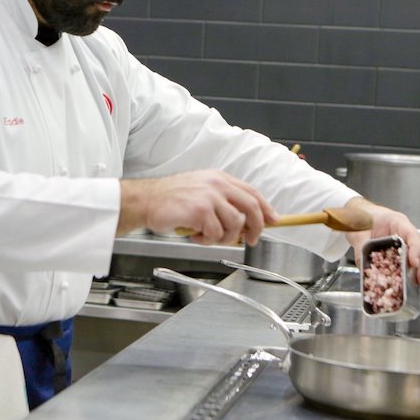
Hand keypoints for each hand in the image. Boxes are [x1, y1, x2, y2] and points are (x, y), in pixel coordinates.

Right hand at [119, 169, 278, 246]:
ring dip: (223, 237)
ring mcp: (209, 197)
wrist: (146, 200)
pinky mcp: (200, 210)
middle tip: (249, 240)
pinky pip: (216, 233)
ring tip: (207, 236)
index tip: (273, 220)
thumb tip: (246, 218)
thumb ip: (223, 200)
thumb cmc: (170, 199)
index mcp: (219, 178)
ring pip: (234, 225)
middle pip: (251, 208)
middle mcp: (217, 184)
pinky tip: (194, 235)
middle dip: (255, 228)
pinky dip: (206, 240)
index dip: (266, 208)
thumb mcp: (201, 190)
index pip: (252, 193)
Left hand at [343, 197, 419, 285]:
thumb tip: (363, 266)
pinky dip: (412, 270)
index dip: (416, 249)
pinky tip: (411, 280)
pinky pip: (410, 260)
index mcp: (397, 222)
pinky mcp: (400, 250)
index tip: (414, 263)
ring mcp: (404, 240)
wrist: (358, 215)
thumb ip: (361, 247)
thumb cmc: (362, 217)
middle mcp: (404, 231)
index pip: (412, 234)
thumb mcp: (358, 231)